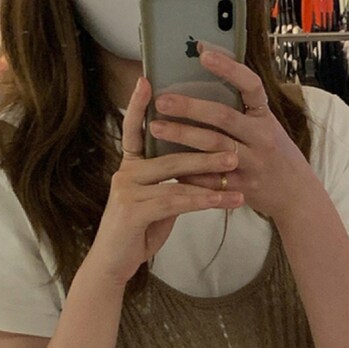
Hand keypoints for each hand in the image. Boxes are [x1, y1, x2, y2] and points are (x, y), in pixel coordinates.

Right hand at [84, 77, 242, 290]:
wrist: (112, 266)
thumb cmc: (135, 235)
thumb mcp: (153, 205)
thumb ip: (169, 186)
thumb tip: (194, 174)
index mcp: (128, 167)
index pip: (133, 130)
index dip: (137, 105)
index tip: (147, 80)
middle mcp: (125, 173)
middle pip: (169, 154)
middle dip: (204, 150)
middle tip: (233, 146)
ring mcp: (127, 190)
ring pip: (175, 177)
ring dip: (209, 174)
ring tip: (235, 170)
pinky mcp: (132, 210)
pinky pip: (175, 201)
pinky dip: (202, 200)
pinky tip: (223, 199)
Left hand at [148, 47, 309, 224]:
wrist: (296, 195)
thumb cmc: (275, 157)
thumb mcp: (266, 128)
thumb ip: (242, 112)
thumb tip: (206, 88)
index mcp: (265, 117)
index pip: (250, 85)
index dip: (228, 68)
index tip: (203, 54)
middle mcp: (260, 137)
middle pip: (223, 117)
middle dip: (190, 107)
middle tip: (161, 100)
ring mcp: (251, 164)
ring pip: (213, 147)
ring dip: (183, 136)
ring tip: (156, 128)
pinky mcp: (241, 188)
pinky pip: (210, 180)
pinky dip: (189, 172)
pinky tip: (167, 165)